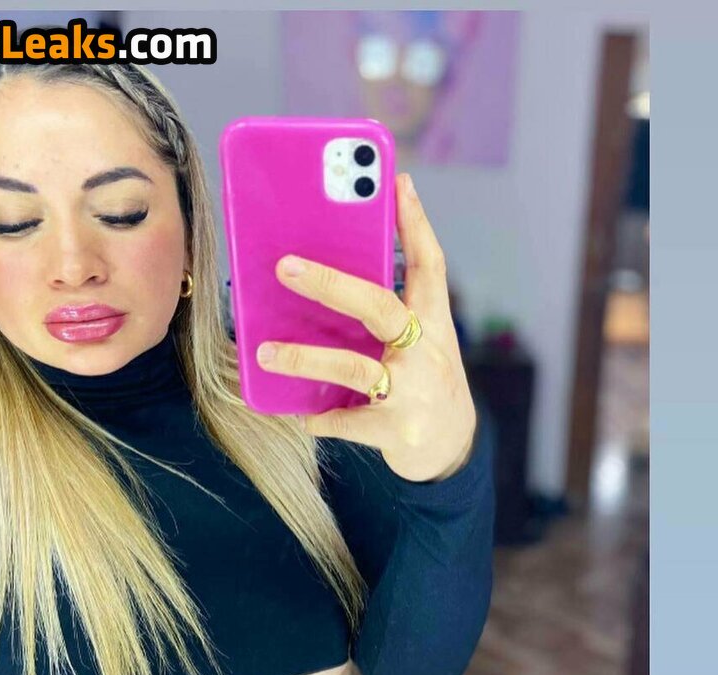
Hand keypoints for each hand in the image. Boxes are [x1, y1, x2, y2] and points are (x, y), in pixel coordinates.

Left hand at [256, 172, 476, 482]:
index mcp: (434, 323)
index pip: (429, 266)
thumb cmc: (424, 385)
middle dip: (330, 284)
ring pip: (353, 367)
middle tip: (285, 266)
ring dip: (305, 359)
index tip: (398, 182)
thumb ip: (389, 317)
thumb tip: (329, 282)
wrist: (451, 449)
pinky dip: (323, 418)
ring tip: (266, 353)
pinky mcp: (398, 430)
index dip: (416, 224)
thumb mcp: (421, 344)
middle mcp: (426, 351)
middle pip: (378, 306)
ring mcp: (413, 391)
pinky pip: (348, 419)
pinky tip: (305, 416)